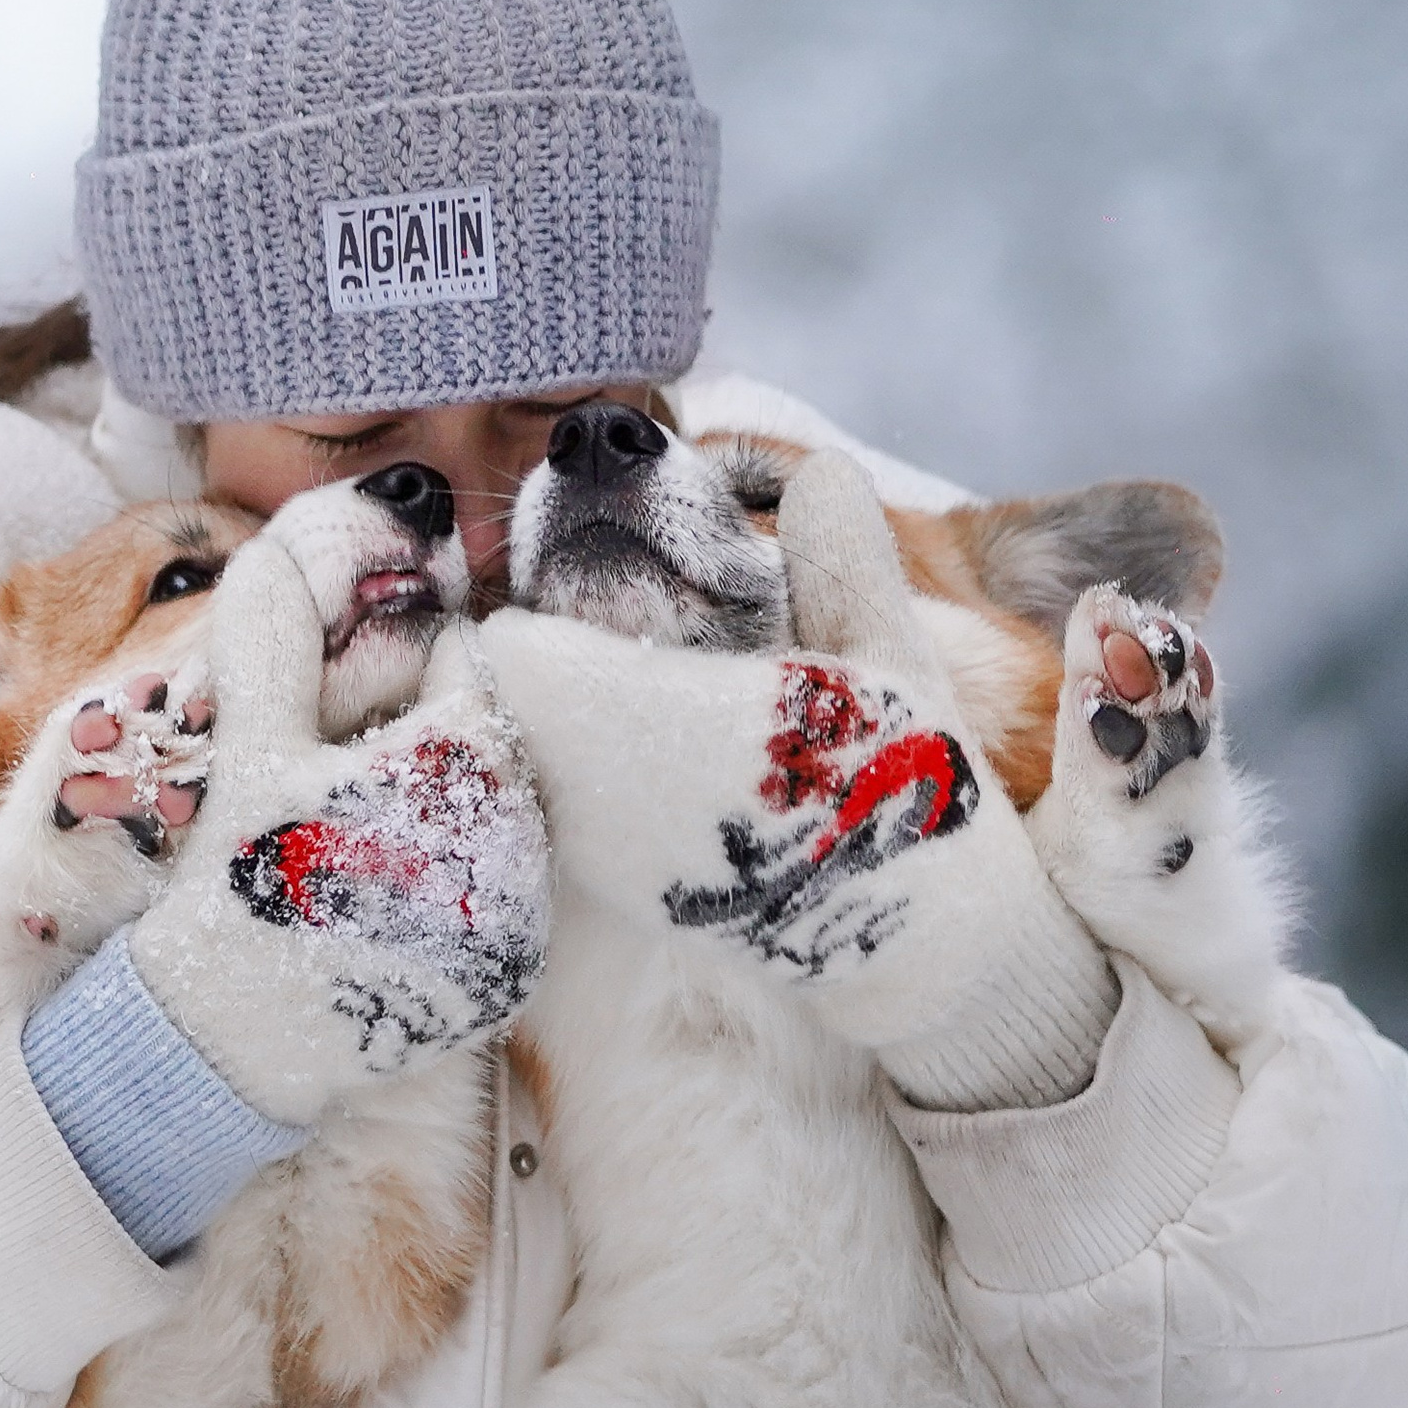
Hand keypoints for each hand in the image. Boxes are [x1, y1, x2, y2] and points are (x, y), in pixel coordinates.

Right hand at [126, 531, 549, 1124]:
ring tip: (353, 850)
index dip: (394, 676)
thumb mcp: (248, 742)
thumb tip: (284, 544)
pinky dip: (448, 882)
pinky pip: (498, 890)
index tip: (339, 724)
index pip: (461, 664)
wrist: (219, 1042)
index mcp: (461, 762)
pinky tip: (377, 904)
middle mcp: (518, 838)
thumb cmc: (232, 879)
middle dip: (423, 746)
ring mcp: (522, 913)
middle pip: (488, 743)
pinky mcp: (511, 974)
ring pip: (497, 814)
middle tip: (341, 789)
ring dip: (439, 813)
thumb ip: (277, 632)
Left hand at [483, 450, 1109, 1087]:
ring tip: (608, 696)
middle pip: (489, 710)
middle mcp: (607, 800)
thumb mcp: (893, 656)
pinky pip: (540, 819)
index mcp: (661, 720)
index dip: (529, 612)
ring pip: (507, 768)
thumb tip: (825, 468)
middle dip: (518, 669)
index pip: (506, 655)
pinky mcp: (611, 899)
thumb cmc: (906, 782)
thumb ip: (844, 558)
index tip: (566, 592)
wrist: (917, 939)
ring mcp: (602, 859)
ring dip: (534, 724)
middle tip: (570, 636)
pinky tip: (628, 765)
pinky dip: (554, 781)